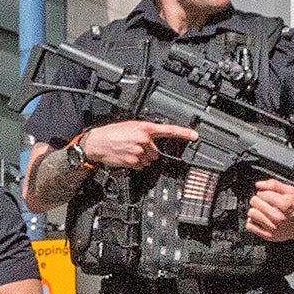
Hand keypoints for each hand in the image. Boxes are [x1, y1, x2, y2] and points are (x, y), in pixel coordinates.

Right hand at [80, 121, 199, 169]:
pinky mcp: (133, 162)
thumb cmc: (113, 133)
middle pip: (156, 152)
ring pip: (149, 160)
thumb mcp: (131, 126)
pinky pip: (141, 166)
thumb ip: (145, 132)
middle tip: (135, 147)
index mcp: (145, 127)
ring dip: (142, 158)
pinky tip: (126, 157)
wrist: (98, 143)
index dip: (184, 133)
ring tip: (129, 151)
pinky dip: (135, 164)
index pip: (169, 130)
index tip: (194, 136)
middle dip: (148, 151)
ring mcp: (139, 152)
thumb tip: (154, 140)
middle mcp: (144, 139)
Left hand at [246, 178, 293, 241]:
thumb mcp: (290, 191)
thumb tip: (259, 184)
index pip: (261, 194)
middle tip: (264, 203)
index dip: (263, 193)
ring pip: (251, 214)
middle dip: (258, 200)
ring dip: (255, 211)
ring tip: (263, 212)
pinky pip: (250, 226)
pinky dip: (253, 222)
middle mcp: (277, 217)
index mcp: (284, 204)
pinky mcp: (268, 235)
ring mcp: (272, 227)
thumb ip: (274, 185)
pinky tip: (261, 220)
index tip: (267, 195)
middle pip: (254, 202)